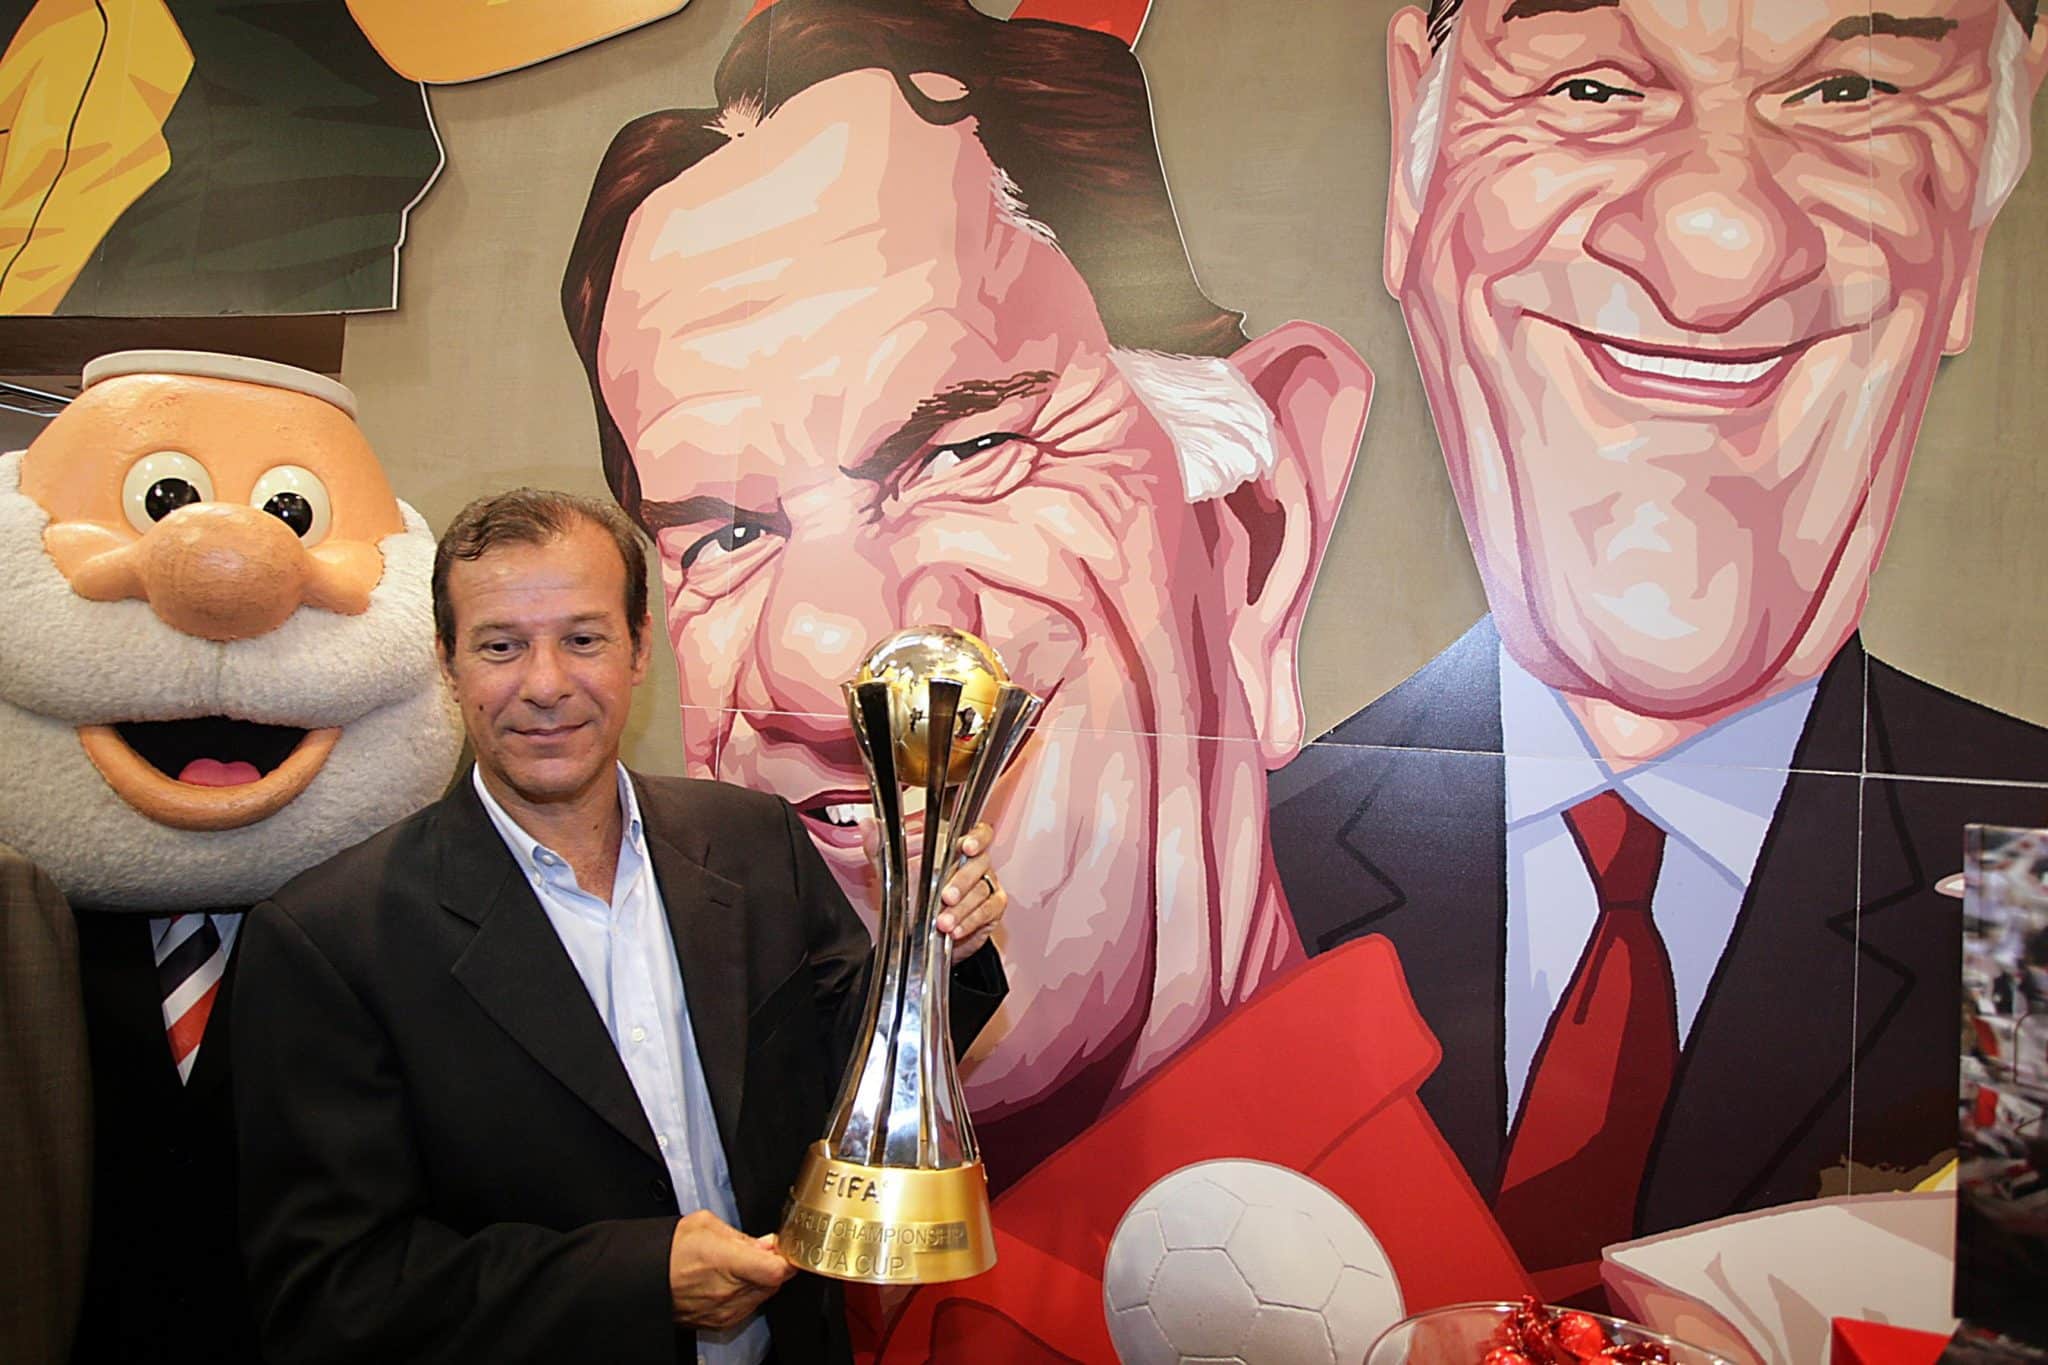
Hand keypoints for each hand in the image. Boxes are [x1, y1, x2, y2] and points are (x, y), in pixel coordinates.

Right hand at [667, 1210, 794, 1330]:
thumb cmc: (669, 1249)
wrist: (644, 1277)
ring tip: (739, 1266)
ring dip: (760, 1282)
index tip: (786, 1249)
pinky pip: (747, 1308)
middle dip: (773, 1267)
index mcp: (727, 1261)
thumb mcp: (706, 1224)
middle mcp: (728, 1292)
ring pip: (762, 1296)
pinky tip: (730, 1282)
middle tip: (758, 1253)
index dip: (788, 1258)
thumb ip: (743, 1236)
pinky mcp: (719, 1322)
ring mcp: (725, 1311)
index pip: (777, 1270)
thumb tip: (767, 1245)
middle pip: (775, 1283)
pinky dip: (746, 1296)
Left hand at [858, 819, 1008, 961]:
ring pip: (981, 891)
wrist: (922, 934)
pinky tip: (955, 930)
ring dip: (962, 908)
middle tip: (945, 897)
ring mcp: (987, 886)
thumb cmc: (914, 897)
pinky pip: (988, 911)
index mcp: (956, 850)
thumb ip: (880, 848)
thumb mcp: (891, 873)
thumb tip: (867, 825)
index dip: (977, 837)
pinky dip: (971, 921)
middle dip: (961, 881)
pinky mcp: (992, 910)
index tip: (966, 846)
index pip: (979, 834)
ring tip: (943, 922)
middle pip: (980, 864)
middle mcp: (976, 865)